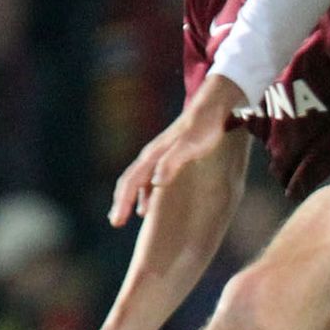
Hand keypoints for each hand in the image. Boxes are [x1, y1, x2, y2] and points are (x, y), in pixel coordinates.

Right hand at [109, 78, 240, 225]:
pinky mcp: (169, 155)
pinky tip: (150, 204)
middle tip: (115, 222)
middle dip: (121, 202)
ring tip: (127, 216)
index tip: (116, 221)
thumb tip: (156, 183)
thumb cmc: (205, 128)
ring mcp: (159, 155)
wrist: (214, 107)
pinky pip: (149, 178)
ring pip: (139, 179)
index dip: (123, 202)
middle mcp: (152, 155)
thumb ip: (172, 163)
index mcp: (154, 155)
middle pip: (130, 180)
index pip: (132, 182)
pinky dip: (145, 193)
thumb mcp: (191, 147)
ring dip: (131, 198)